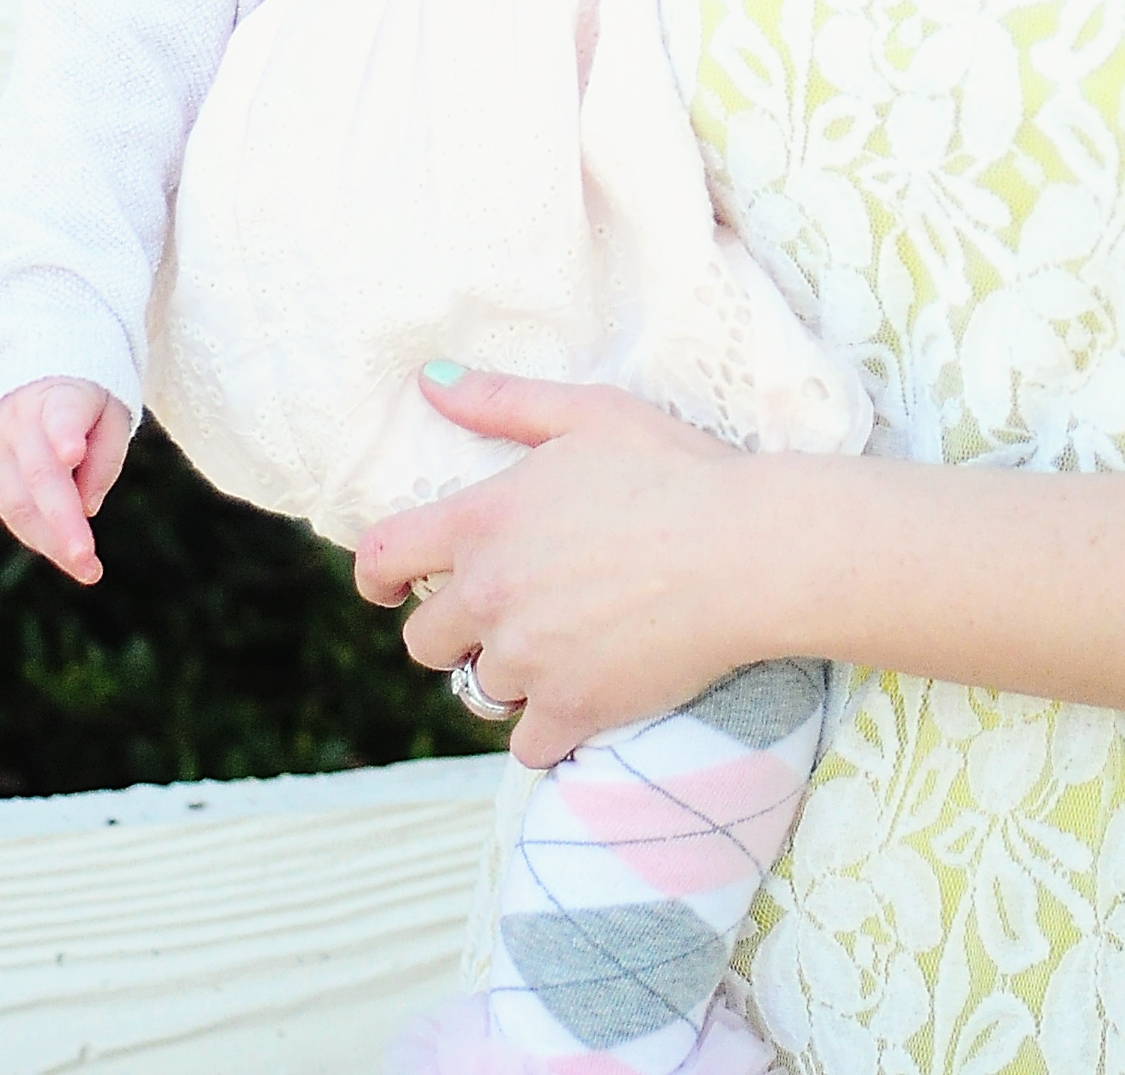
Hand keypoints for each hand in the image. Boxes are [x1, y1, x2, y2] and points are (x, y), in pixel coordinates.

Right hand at [0, 378, 130, 583]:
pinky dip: (37, 535)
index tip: (72, 453)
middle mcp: (18, 420)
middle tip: (87, 560)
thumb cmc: (86, 401)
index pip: (60, 414)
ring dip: (51, 541)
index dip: (65, 434)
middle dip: (63, 522)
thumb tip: (87, 509)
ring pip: (18, 502)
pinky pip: (8, 510)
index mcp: (57, 395)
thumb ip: (106, 456)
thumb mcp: (112, 411)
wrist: (31, 378)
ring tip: (86, 569)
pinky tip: (63, 553)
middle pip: (38, 474)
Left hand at [354, 367, 763, 767]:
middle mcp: (490, 594)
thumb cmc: (676, 469)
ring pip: (481, 690)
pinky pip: (527, 744)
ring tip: (566, 644)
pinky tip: (585, 697)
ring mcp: (527, 659)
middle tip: (514, 611)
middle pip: (425, 641)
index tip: (392, 588)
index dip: (377, 576)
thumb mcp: (590, 412)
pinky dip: (551, 728)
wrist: (747, 550)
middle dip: (457, 631)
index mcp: (483, 520)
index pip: (381, 558)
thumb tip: (428, 380)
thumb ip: (502, 400)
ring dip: (513, 674)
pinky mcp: (571, 710)